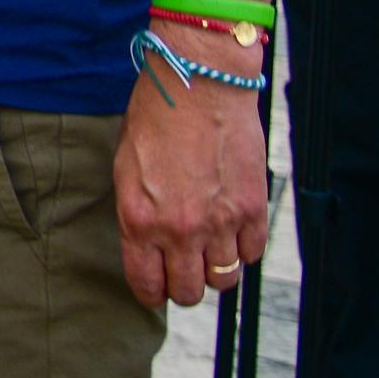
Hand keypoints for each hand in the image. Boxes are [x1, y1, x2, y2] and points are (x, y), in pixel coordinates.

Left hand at [115, 38, 271, 310]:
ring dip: (216, 269)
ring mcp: (220, 223)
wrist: (199, 85)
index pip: (147, 285)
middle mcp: (180, 230)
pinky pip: (252, 253)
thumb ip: (137, 214)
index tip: (155, 285)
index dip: (151, 291)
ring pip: (224, 279)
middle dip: (184, 284)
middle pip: (188, 292)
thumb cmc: (155, 119)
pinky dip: (243, 247)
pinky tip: (233, 228)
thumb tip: (147, 244)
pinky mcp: (252, 209)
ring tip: (210, 248)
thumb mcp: (126, 169)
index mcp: (140, 221)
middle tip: (184, 267)